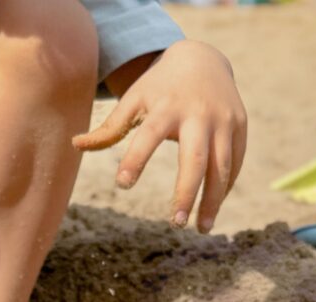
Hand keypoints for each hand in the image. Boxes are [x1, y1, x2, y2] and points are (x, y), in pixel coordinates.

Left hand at [74, 40, 246, 232]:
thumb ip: (109, 127)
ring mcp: (224, 120)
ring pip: (221, 166)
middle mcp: (199, 114)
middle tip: (174, 224)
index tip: (122, 185)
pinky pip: (235, 162)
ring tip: (201, 228)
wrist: (203, 58)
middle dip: (186, 192)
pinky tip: (212, 209)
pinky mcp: (240, 126)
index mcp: (166, 107)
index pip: (148, 136)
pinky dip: (226, 187)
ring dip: (213, 200)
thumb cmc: (159, 87)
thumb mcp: (133, 99)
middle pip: (195, 159)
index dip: (135, 160)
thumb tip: (75, 144)